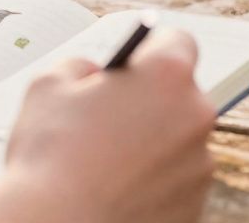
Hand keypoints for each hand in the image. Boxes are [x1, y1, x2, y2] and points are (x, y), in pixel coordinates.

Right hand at [0, 29, 215, 222]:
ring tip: (108, 163)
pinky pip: (176, 182)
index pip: (178, 42)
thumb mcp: (48, 87)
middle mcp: (195, 115)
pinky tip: (117, 190)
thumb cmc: (50, 158)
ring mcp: (200, 165)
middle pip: (179, 96)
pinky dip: (153, 183)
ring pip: (179, 142)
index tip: (136, 60)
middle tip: (111, 116)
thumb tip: (92, 76)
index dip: (152, 48)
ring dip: (152, 145)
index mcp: (167, 76)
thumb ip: (79, 67)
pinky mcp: (196, 205)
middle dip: (148, 102)